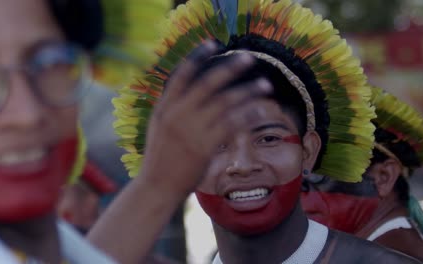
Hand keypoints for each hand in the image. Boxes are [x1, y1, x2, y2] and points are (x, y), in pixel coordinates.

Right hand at [139, 41, 271, 195]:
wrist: (157, 185)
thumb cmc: (160, 156)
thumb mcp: (159, 126)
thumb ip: (172, 107)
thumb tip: (189, 90)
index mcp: (165, 106)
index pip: (181, 75)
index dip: (197, 56)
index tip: (213, 43)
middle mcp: (178, 114)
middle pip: (208, 84)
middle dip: (230, 69)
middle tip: (248, 58)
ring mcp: (192, 130)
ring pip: (225, 103)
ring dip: (248, 92)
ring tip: (265, 85)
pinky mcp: (205, 146)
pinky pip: (232, 125)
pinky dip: (248, 115)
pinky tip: (261, 109)